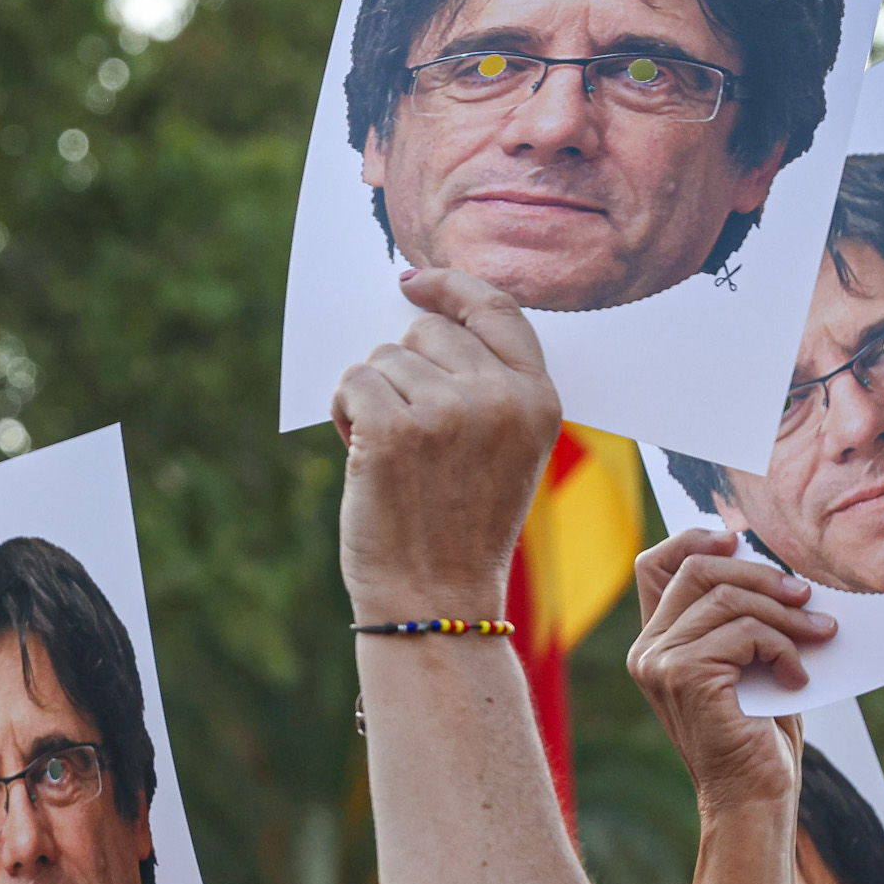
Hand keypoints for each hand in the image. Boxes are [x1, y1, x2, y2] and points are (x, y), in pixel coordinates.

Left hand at [331, 268, 562, 618]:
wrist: (435, 600)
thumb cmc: (460, 529)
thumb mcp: (506, 453)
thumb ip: (487, 386)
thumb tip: (421, 318)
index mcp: (538, 400)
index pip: (496, 308)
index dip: (450, 285)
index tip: (413, 283)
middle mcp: (499, 398)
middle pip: (429, 330)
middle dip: (404, 369)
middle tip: (408, 431)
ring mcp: (447, 411)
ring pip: (384, 358)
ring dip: (373, 398)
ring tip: (393, 457)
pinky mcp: (394, 429)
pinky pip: (354, 380)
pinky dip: (344, 411)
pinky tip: (361, 453)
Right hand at [627, 528, 830, 814]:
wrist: (754, 800)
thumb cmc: (758, 736)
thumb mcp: (749, 664)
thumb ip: (742, 619)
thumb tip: (774, 564)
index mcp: (655, 644)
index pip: (657, 565)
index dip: (696, 540)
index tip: (743, 542)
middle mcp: (647, 650)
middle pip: (698, 569)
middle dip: (761, 575)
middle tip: (807, 596)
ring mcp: (660, 663)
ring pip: (728, 598)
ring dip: (785, 614)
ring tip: (820, 636)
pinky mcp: (685, 675)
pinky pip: (745, 631)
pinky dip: (784, 647)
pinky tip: (797, 679)